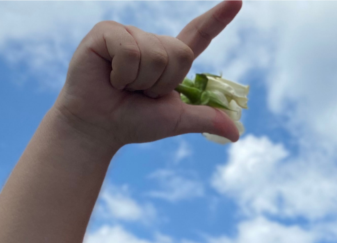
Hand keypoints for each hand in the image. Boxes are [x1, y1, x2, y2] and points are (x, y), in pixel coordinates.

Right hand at [52, 0, 241, 152]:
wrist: (98, 127)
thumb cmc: (133, 122)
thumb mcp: (176, 120)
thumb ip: (206, 119)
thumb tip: (236, 135)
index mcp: (171, 58)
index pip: (199, 34)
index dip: (219, 18)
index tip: (238, 0)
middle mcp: (152, 42)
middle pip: (180, 53)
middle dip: (163, 82)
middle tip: (140, 91)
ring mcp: (129, 33)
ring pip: (155, 54)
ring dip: (140, 80)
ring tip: (122, 85)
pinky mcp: (107, 31)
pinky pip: (130, 51)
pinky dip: (122, 73)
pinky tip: (110, 77)